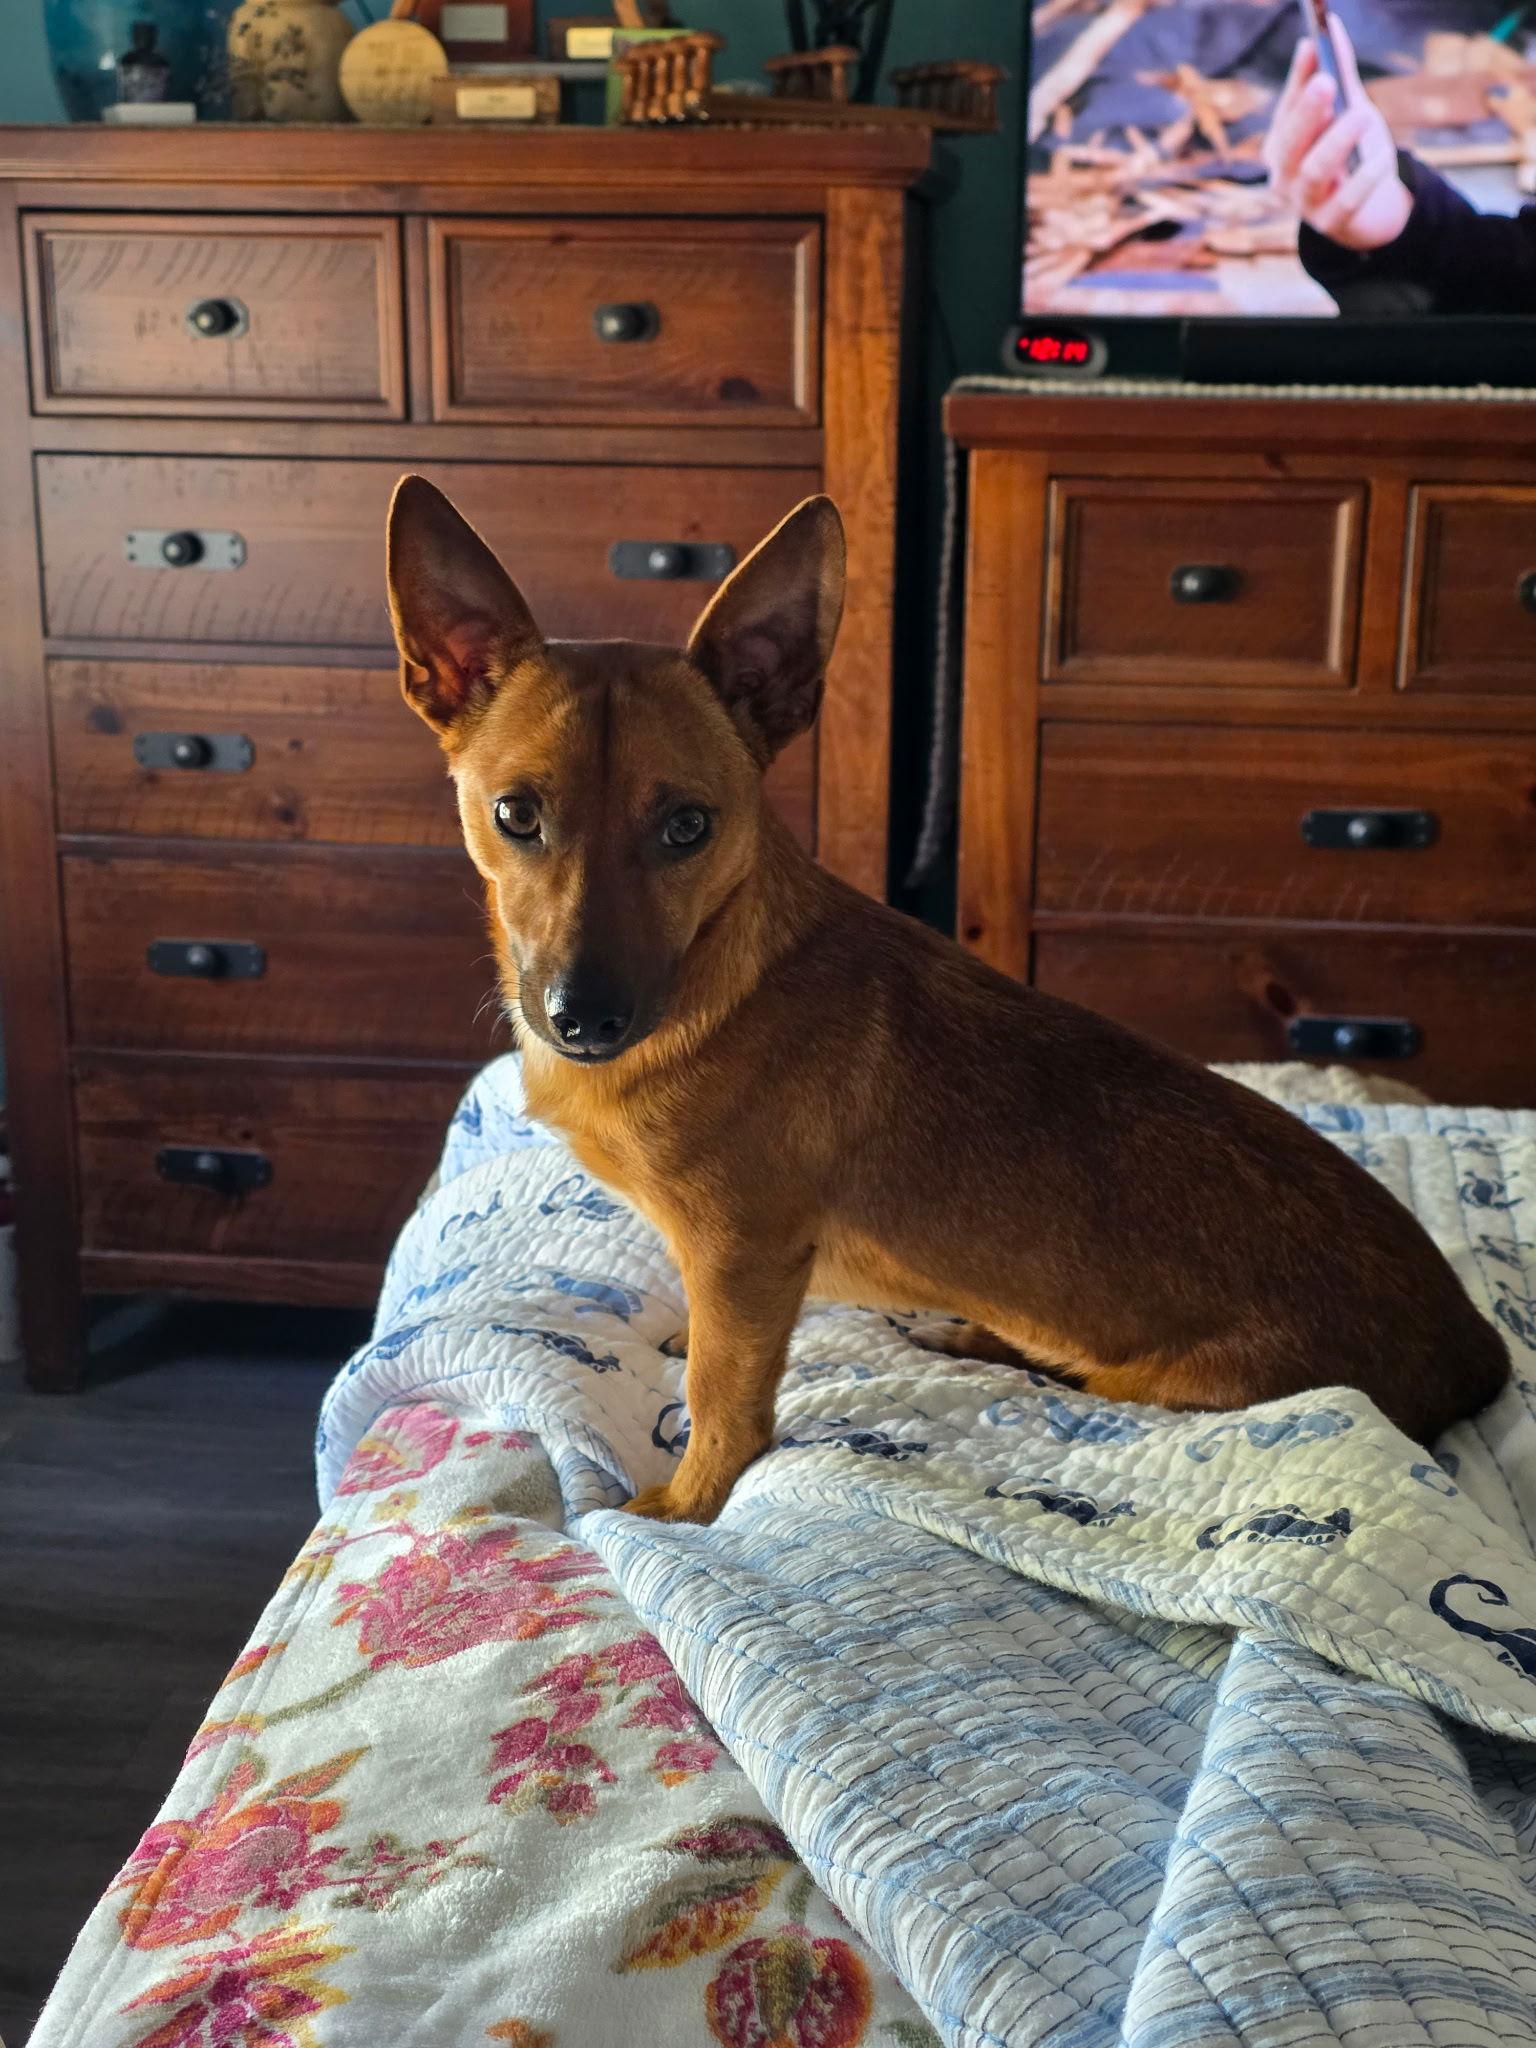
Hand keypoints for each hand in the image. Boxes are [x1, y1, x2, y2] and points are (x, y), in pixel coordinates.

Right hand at [1264, 21, 1412, 250]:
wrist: (1370, 210)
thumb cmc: (1352, 152)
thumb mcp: (1347, 109)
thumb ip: (1339, 72)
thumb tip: (1331, 24)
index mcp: (1280, 145)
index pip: (1285, 111)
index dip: (1298, 80)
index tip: (1313, 46)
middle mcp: (1283, 176)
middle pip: (1288, 145)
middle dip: (1306, 113)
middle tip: (1326, 81)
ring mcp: (1305, 203)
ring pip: (1313, 172)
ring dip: (1336, 142)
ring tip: (1361, 114)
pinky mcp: (1332, 224)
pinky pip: (1346, 202)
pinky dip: (1364, 180)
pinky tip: (1380, 159)